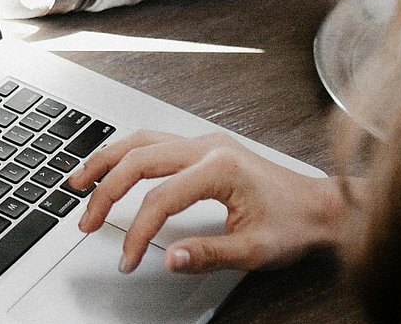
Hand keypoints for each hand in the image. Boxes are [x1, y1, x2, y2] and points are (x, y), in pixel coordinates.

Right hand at [68, 130, 347, 273]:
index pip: (160, 199)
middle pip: (139, 159)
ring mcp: (205, 143)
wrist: (322, 206)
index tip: (128, 258)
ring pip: (141, 141)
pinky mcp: (204, 147)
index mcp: (220, 168)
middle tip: (86, 220)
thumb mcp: (255, 250)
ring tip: (79, 182)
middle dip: (105, 191)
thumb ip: (208, 254)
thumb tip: (169, 258)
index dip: (137, 232)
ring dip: (107, 160)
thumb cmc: (295, 224)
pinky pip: (154, 141)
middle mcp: (208, 147)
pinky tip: (112, 166)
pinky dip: (126, 154)